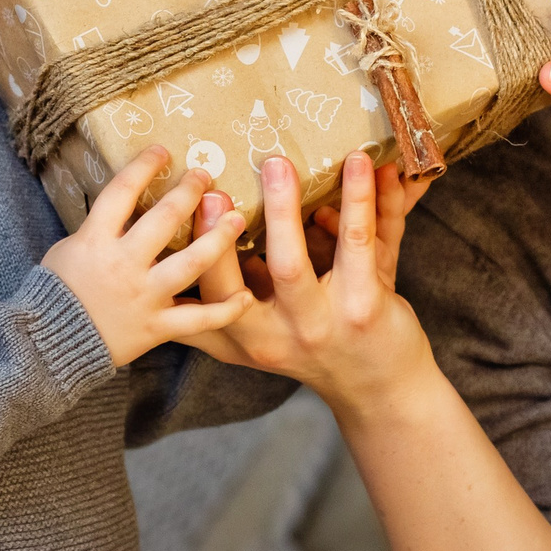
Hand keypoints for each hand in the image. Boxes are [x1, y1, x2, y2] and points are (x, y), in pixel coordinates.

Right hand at [41, 146, 252, 367]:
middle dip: (190, 191)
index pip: (122, 191)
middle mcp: (124, 264)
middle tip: (205, 176)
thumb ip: (101, 227)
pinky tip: (246, 297)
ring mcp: (144, 296)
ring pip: (191, 263)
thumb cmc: (56, 292)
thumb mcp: (68, 248)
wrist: (47, 346)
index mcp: (96, 240)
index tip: (163, 151)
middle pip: (165, 218)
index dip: (144, 166)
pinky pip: (198, 319)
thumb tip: (129, 201)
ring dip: (219, 238)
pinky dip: (225, 311)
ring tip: (237, 220)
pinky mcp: (157, 326)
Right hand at [184, 152, 435, 413]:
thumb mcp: (257, 337)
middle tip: (211, 189)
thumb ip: (218, 305)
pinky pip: (359, 244)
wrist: (382, 386)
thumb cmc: (317, 345)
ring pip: (292, 263)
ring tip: (279, 164)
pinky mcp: (365, 308)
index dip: (193, 257)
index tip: (187, 210)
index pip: (205, 299)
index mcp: (245, 336)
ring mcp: (319, 324)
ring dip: (285, 209)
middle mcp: (275, 336)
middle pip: (234, 288)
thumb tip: (167, 265)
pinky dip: (365, 200)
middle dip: (218, 237)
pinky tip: (373, 167)